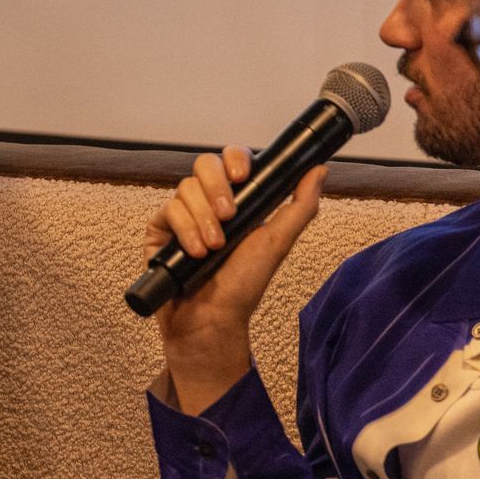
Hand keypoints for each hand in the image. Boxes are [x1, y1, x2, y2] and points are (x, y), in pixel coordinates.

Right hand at [148, 150, 326, 411]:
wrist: (211, 319)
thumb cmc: (243, 286)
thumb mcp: (278, 243)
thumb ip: (300, 206)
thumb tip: (319, 170)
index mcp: (238, 199)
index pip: (232, 159)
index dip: (235, 159)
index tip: (242, 177)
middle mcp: (208, 202)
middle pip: (204, 165)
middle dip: (216, 188)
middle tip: (228, 217)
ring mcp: (183, 215)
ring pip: (186, 188)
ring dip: (202, 218)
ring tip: (213, 248)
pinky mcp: (160, 230)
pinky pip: (167, 211)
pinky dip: (184, 231)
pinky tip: (195, 253)